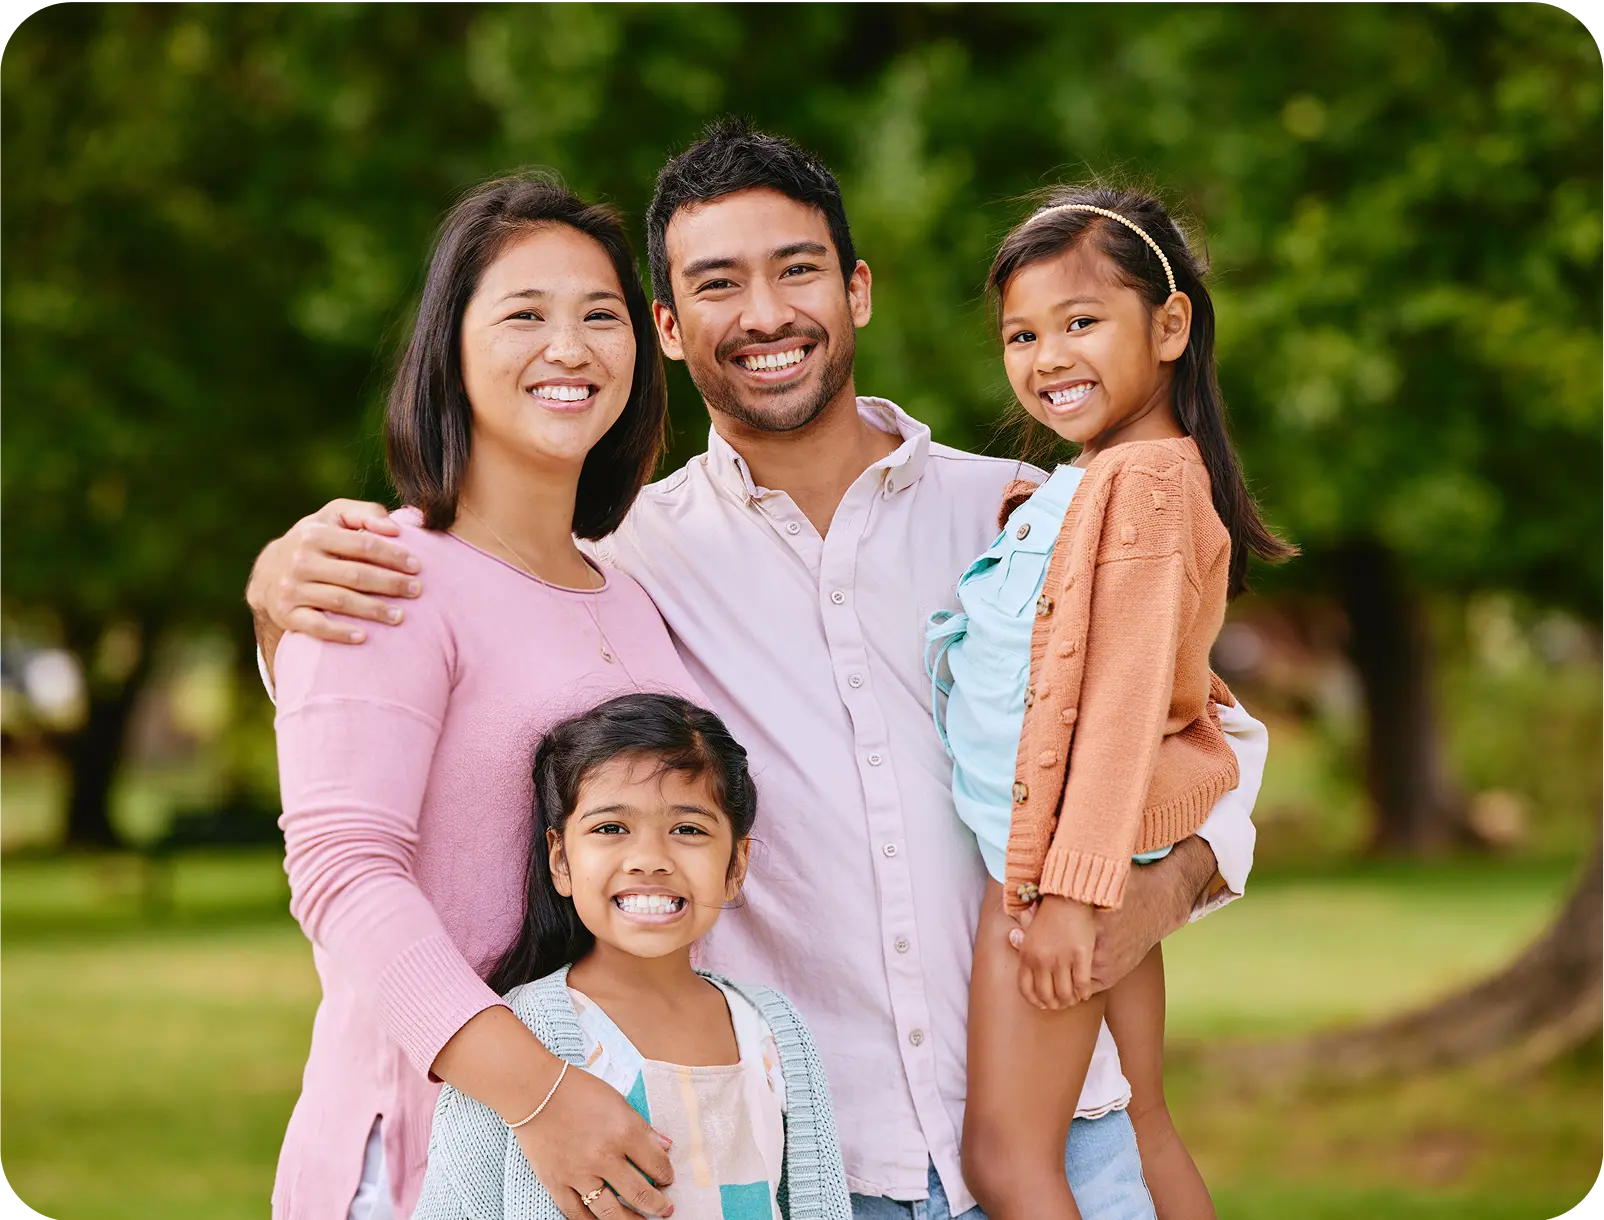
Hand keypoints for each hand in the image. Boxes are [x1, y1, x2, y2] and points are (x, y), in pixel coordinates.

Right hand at [245, 499, 420, 652]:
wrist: (268, 573)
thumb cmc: (315, 541)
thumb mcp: (333, 517)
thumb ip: (365, 513)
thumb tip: (395, 528)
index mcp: (315, 534)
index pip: (362, 544)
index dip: (392, 555)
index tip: (417, 565)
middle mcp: (301, 561)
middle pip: (355, 575)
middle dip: (390, 584)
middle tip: (417, 591)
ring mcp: (293, 589)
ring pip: (340, 601)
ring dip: (373, 610)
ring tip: (401, 617)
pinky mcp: (287, 614)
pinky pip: (316, 626)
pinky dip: (340, 633)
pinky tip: (364, 637)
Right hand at [513, 1063, 675, 1218]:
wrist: (534, 1090)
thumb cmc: (577, 1090)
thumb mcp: (617, 1101)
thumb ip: (642, 1127)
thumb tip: (665, 1146)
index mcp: (624, 1132)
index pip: (657, 1164)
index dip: (667, 1175)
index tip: (668, 1178)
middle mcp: (604, 1158)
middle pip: (640, 1194)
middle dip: (658, 1205)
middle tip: (666, 1210)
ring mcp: (579, 1174)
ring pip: (611, 1213)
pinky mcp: (557, 1184)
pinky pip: (578, 1214)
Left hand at [1013, 894, 1096, 1009]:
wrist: (1068, 899)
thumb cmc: (1049, 914)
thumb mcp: (1029, 927)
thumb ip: (1021, 939)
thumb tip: (1011, 938)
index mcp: (1027, 955)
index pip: (1026, 989)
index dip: (1036, 1001)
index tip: (1044, 1004)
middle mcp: (1042, 960)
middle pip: (1046, 995)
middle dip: (1055, 1004)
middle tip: (1062, 1003)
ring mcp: (1061, 958)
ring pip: (1065, 993)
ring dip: (1070, 1000)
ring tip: (1074, 998)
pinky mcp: (1081, 955)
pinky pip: (1082, 984)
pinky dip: (1084, 992)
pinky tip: (1085, 991)